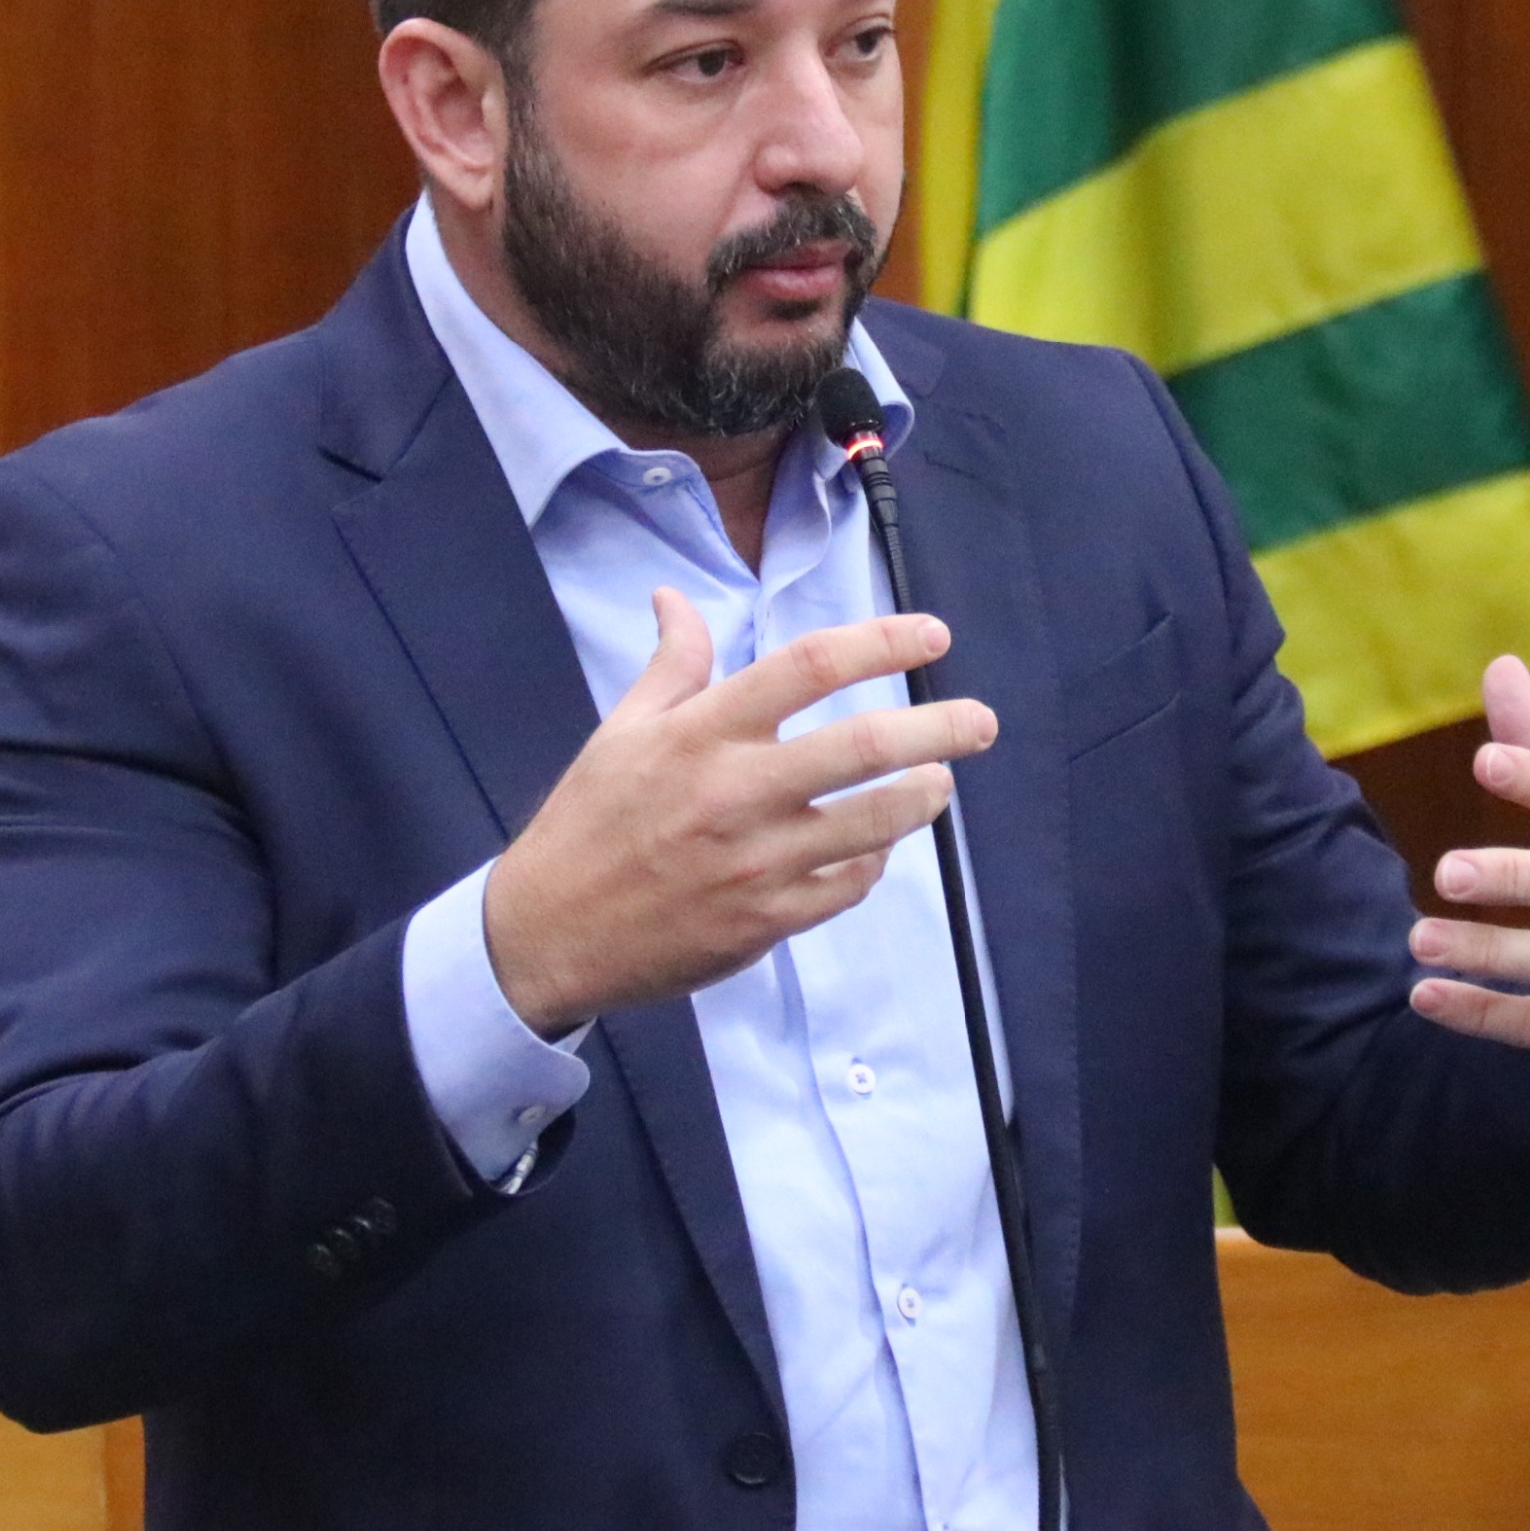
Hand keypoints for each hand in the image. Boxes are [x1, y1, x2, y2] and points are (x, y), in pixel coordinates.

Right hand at [484, 591, 997, 1032]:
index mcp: (701, 733)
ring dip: (923, 797)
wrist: (549, 932)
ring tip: (941, 782)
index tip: (932, 634)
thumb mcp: (620, 731)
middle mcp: (736, 791)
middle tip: (980, 720)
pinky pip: (849, 884)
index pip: (808, 667)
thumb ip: (671, 666)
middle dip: (939, 727)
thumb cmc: (589, 823)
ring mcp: (757, 862)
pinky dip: (875, 859)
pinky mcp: (767, 922)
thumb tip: (676, 598)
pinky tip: (879, 845)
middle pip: (863, 746)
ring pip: (873, 823)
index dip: (881, 643)